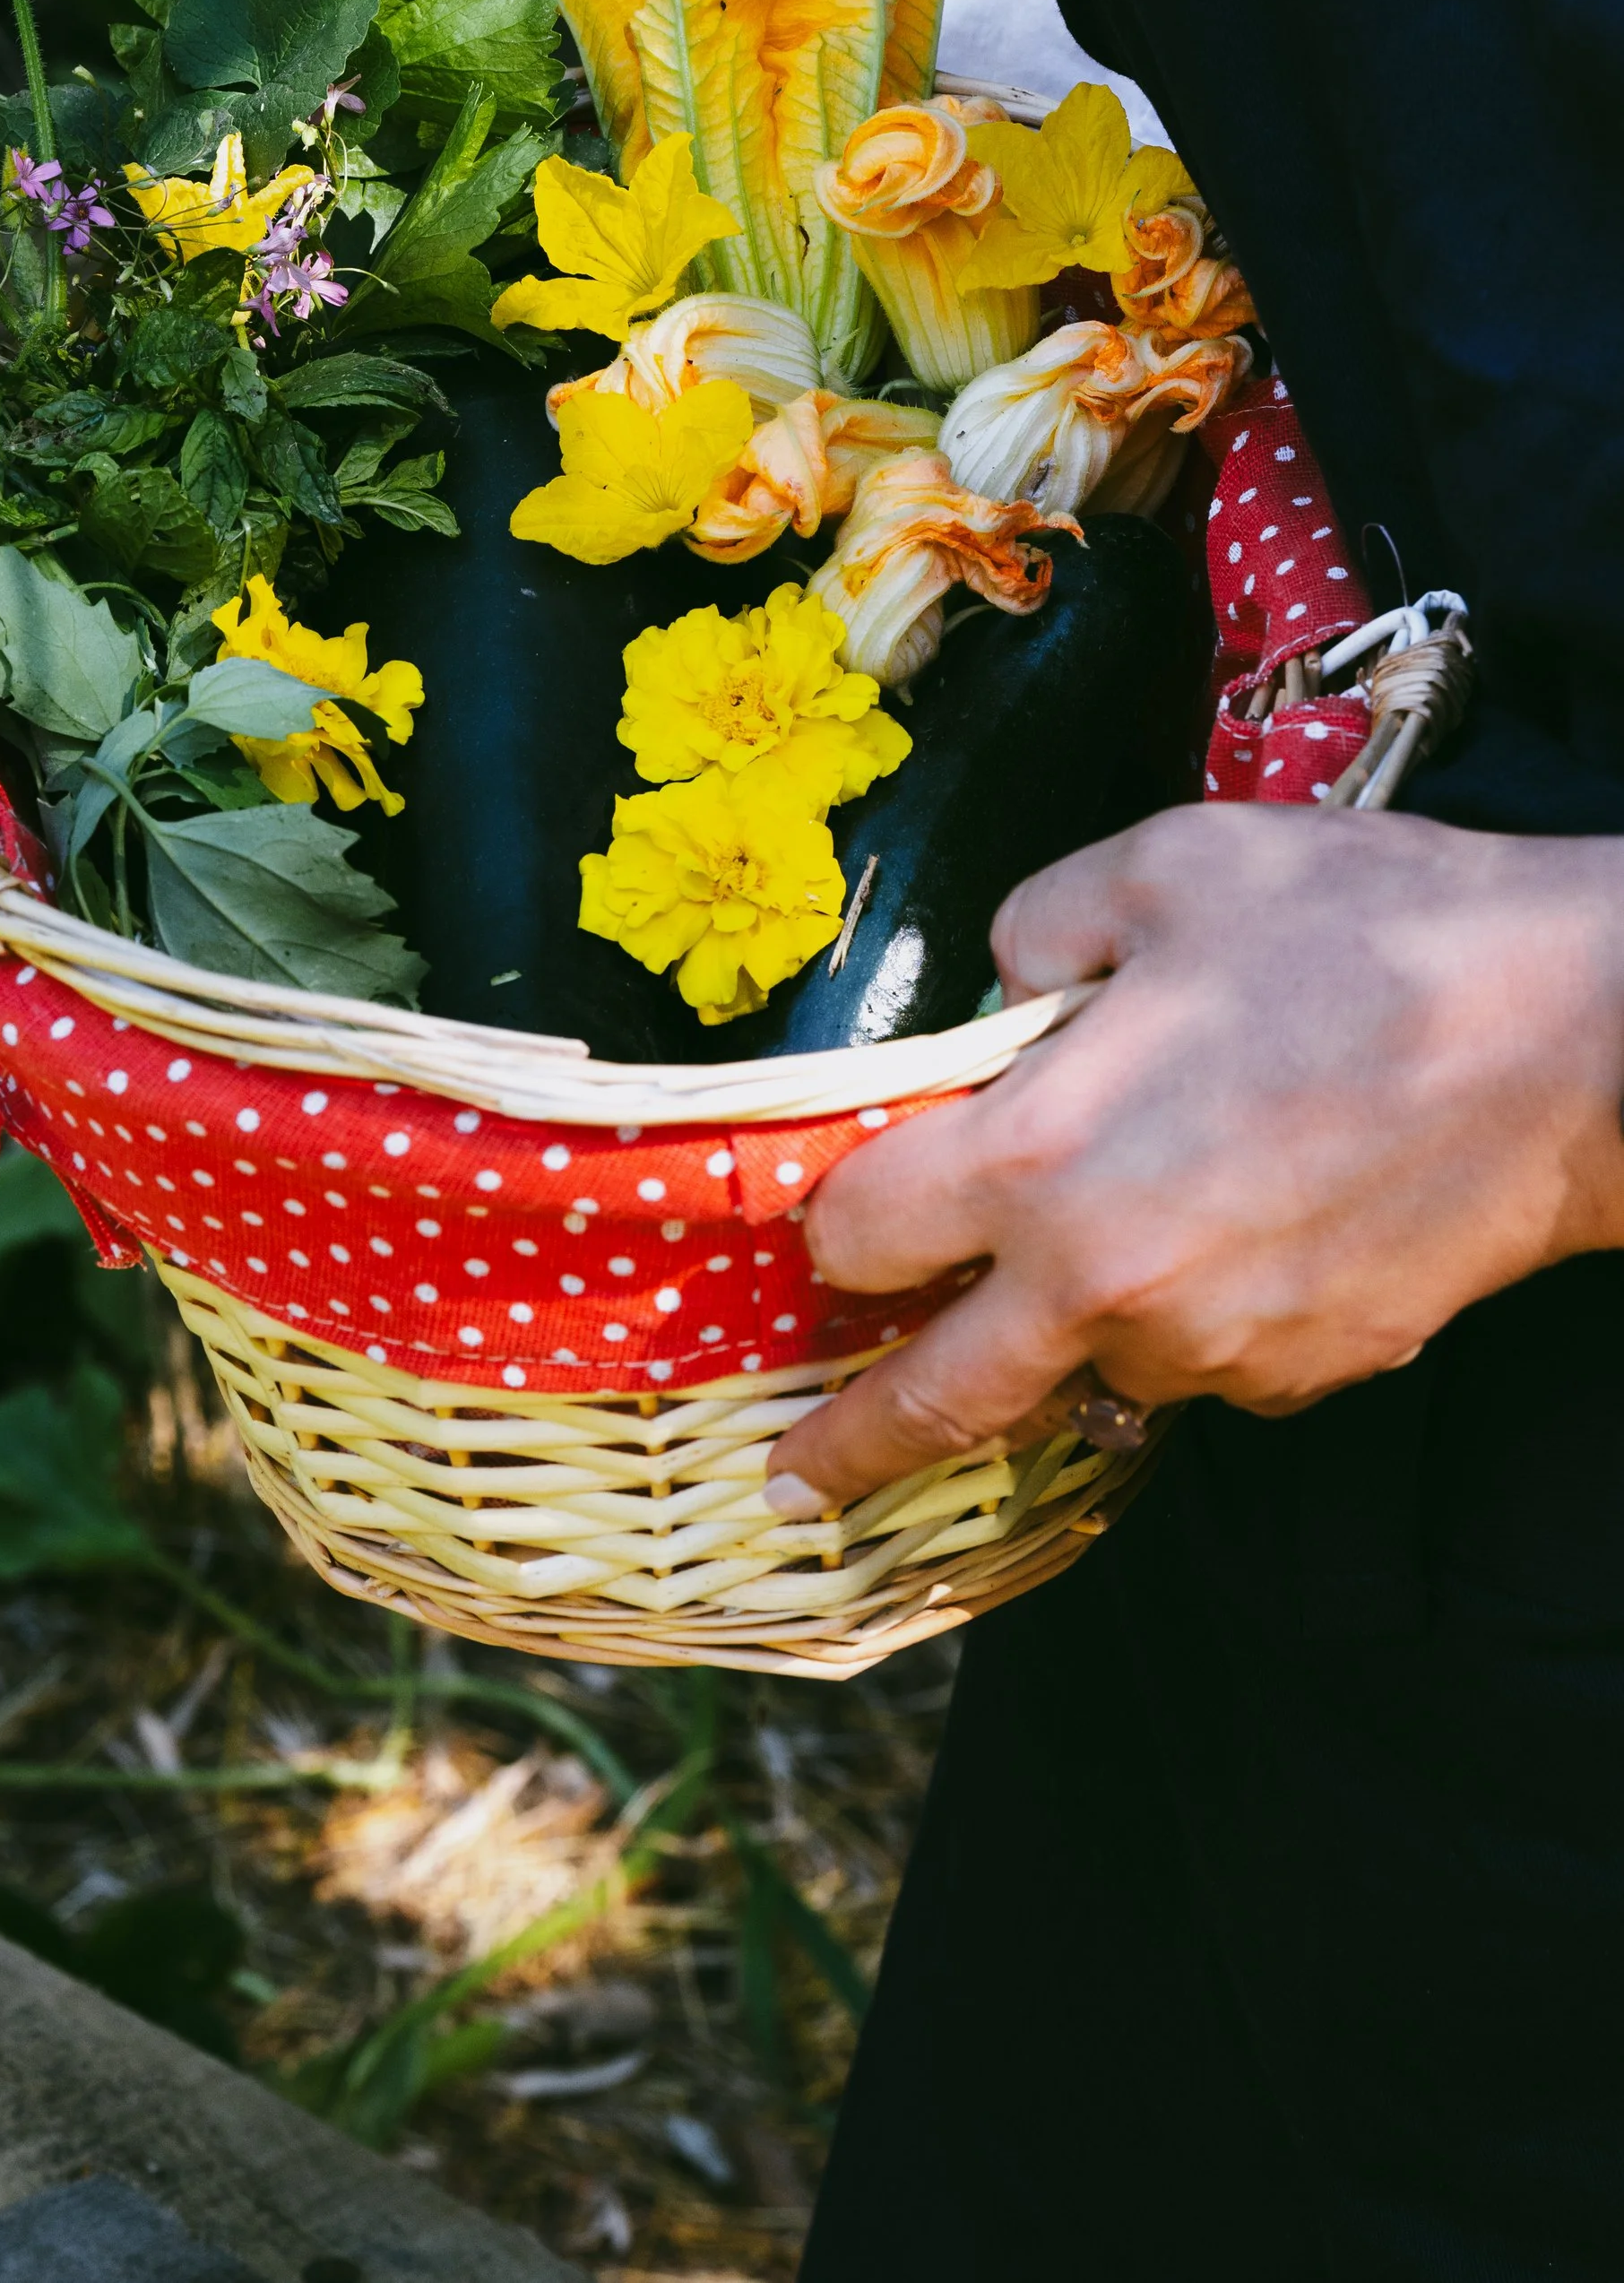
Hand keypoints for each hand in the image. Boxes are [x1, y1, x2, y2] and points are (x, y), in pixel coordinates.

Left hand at [764, 804, 1623, 1514]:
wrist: (1576, 1038)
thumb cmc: (1368, 930)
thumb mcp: (1163, 868)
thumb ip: (1036, 928)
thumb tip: (1002, 992)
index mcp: (1038, 1158)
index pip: (860, 1231)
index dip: (830, 1218)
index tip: (822, 1227)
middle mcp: (1106, 1282)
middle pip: (938, 1397)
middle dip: (854, 1442)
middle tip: (800, 1479)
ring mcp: (1213, 1346)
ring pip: (1087, 1369)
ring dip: (1065, 1325)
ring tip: (1116, 1228)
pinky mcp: (1305, 1372)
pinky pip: (1202, 1363)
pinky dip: (1186, 1315)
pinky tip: (1236, 1221)